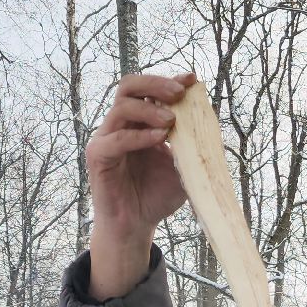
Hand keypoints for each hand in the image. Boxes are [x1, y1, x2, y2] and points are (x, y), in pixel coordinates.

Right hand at [87, 72, 196, 299]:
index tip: (191, 80)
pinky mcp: (98, 156)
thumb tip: (208, 122)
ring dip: (149, 110)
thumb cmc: (157, 196)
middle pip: (129, 87)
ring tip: (171, 122)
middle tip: (179, 94)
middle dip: (155, 85)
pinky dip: (138, 136)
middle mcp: (120, 125)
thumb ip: (191, 144)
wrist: (136, 226)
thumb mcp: (183, 166)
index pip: (148, 91)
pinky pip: (116, 139)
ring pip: (122, 108)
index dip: (168, 81)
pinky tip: (159, 138)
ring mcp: (106, 138)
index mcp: (139, 122)